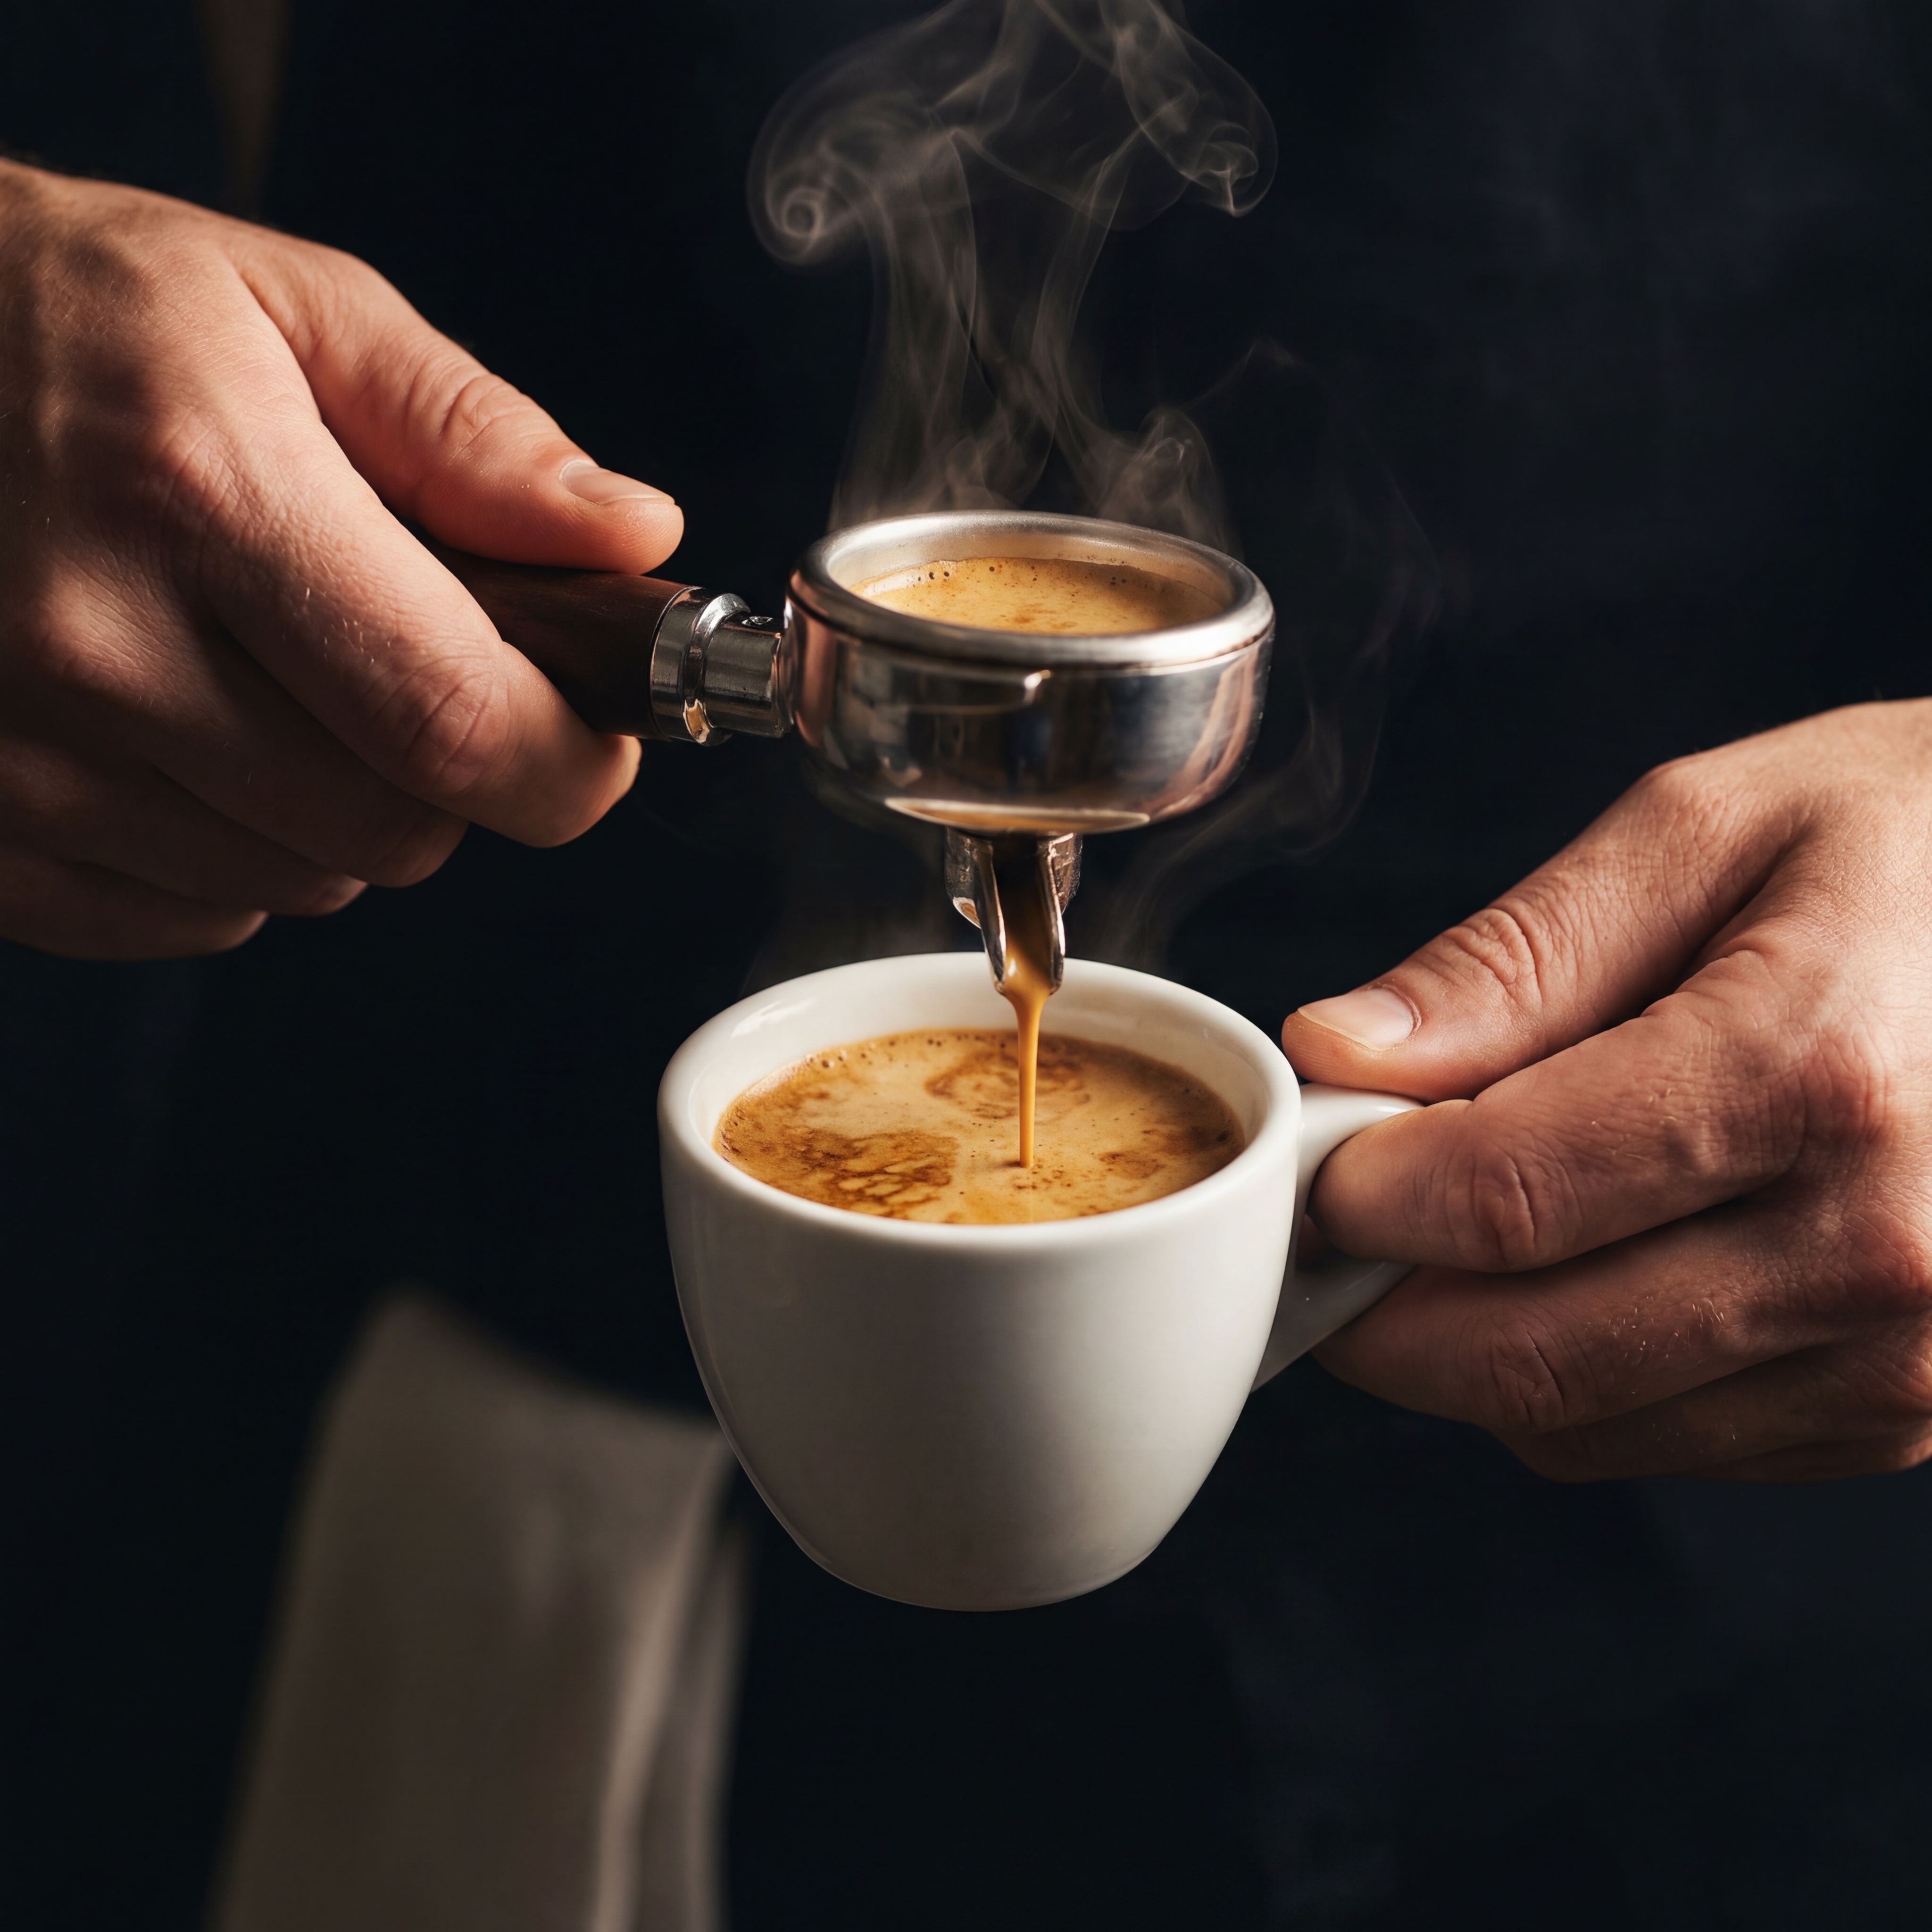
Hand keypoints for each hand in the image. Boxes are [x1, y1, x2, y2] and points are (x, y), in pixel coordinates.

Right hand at [0, 161, 682, 957]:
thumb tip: (629, 538)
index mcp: (203, 492)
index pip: (456, 718)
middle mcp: (94, 641)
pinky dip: (226, 855)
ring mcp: (14, 752)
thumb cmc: (63, 314)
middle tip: (415, 669)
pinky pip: (180, 918)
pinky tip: (188, 737)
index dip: (567, 759)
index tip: (592, 731)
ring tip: (274, 676)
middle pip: (395, 829)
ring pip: (300, 880)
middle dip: (457, 773)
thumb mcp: (284, 307)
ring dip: (338, 808)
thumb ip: (473, 434)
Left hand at [1281, 701, 1931, 1480]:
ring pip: (1587, 1420)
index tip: (1311, 1165)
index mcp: (1815, 1073)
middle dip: (1382, 1307)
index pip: (1504, 1197)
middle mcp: (1880, 1245)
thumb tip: (1338, 1053)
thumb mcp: (1712, 828)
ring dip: (1475, 1350)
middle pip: (1527, 1348)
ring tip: (1462, 1235)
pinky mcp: (1920, 1408)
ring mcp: (1916, 1351)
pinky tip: (1588, 1272)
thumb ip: (1514, 958)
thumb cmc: (1925, 838)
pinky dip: (1587, 1379)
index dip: (1362, 1197)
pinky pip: (1678, 1442)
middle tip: (1337, 1230)